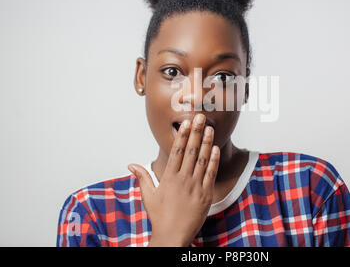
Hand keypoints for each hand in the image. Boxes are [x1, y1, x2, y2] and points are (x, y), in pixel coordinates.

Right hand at [128, 114, 219, 246]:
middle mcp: (183, 180)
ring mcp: (195, 187)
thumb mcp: (148, 196)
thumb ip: (142, 177)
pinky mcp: (206, 195)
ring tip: (210, 128)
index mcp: (169, 178)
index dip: (182, 135)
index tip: (186, 122)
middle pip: (191, 151)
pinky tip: (216, 149)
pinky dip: (214, 161)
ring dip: (207, 142)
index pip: (177, 151)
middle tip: (201, 117)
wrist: (172, 236)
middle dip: (196, 132)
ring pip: (202, 160)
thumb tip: (131, 165)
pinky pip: (211, 174)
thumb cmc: (159, 216)